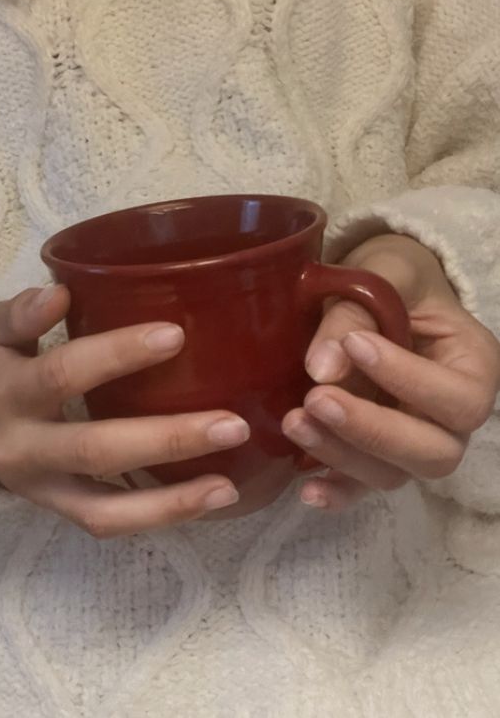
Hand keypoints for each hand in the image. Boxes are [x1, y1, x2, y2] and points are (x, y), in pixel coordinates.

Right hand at [0, 286, 248, 536]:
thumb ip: (20, 314)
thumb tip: (61, 294)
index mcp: (5, 393)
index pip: (63, 374)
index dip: (116, 355)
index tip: (175, 336)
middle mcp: (22, 450)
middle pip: (97, 451)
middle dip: (167, 439)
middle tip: (231, 425)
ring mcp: (41, 491)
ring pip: (106, 510)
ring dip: (171, 502)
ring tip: (228, 485)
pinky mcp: (58, 512)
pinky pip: (109, 523)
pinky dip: (158, 516)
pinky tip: (208, 498)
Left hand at [282, 234, 499, 511]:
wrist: (380, 289)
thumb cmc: (394, 277)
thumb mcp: (383, 274)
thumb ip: (355, 312)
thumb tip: (321, 368)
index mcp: (474, 367)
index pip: (457, 396)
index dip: (407, 380)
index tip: (355, 344)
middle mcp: (452, 416)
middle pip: (433, 452)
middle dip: (372, 430)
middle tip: (315, 399)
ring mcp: (415, 441)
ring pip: (394, 475)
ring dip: (342, 456)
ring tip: (293, 422)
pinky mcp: (375, 454)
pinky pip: (363, 487)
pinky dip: (336, 491)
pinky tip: (305, 488)